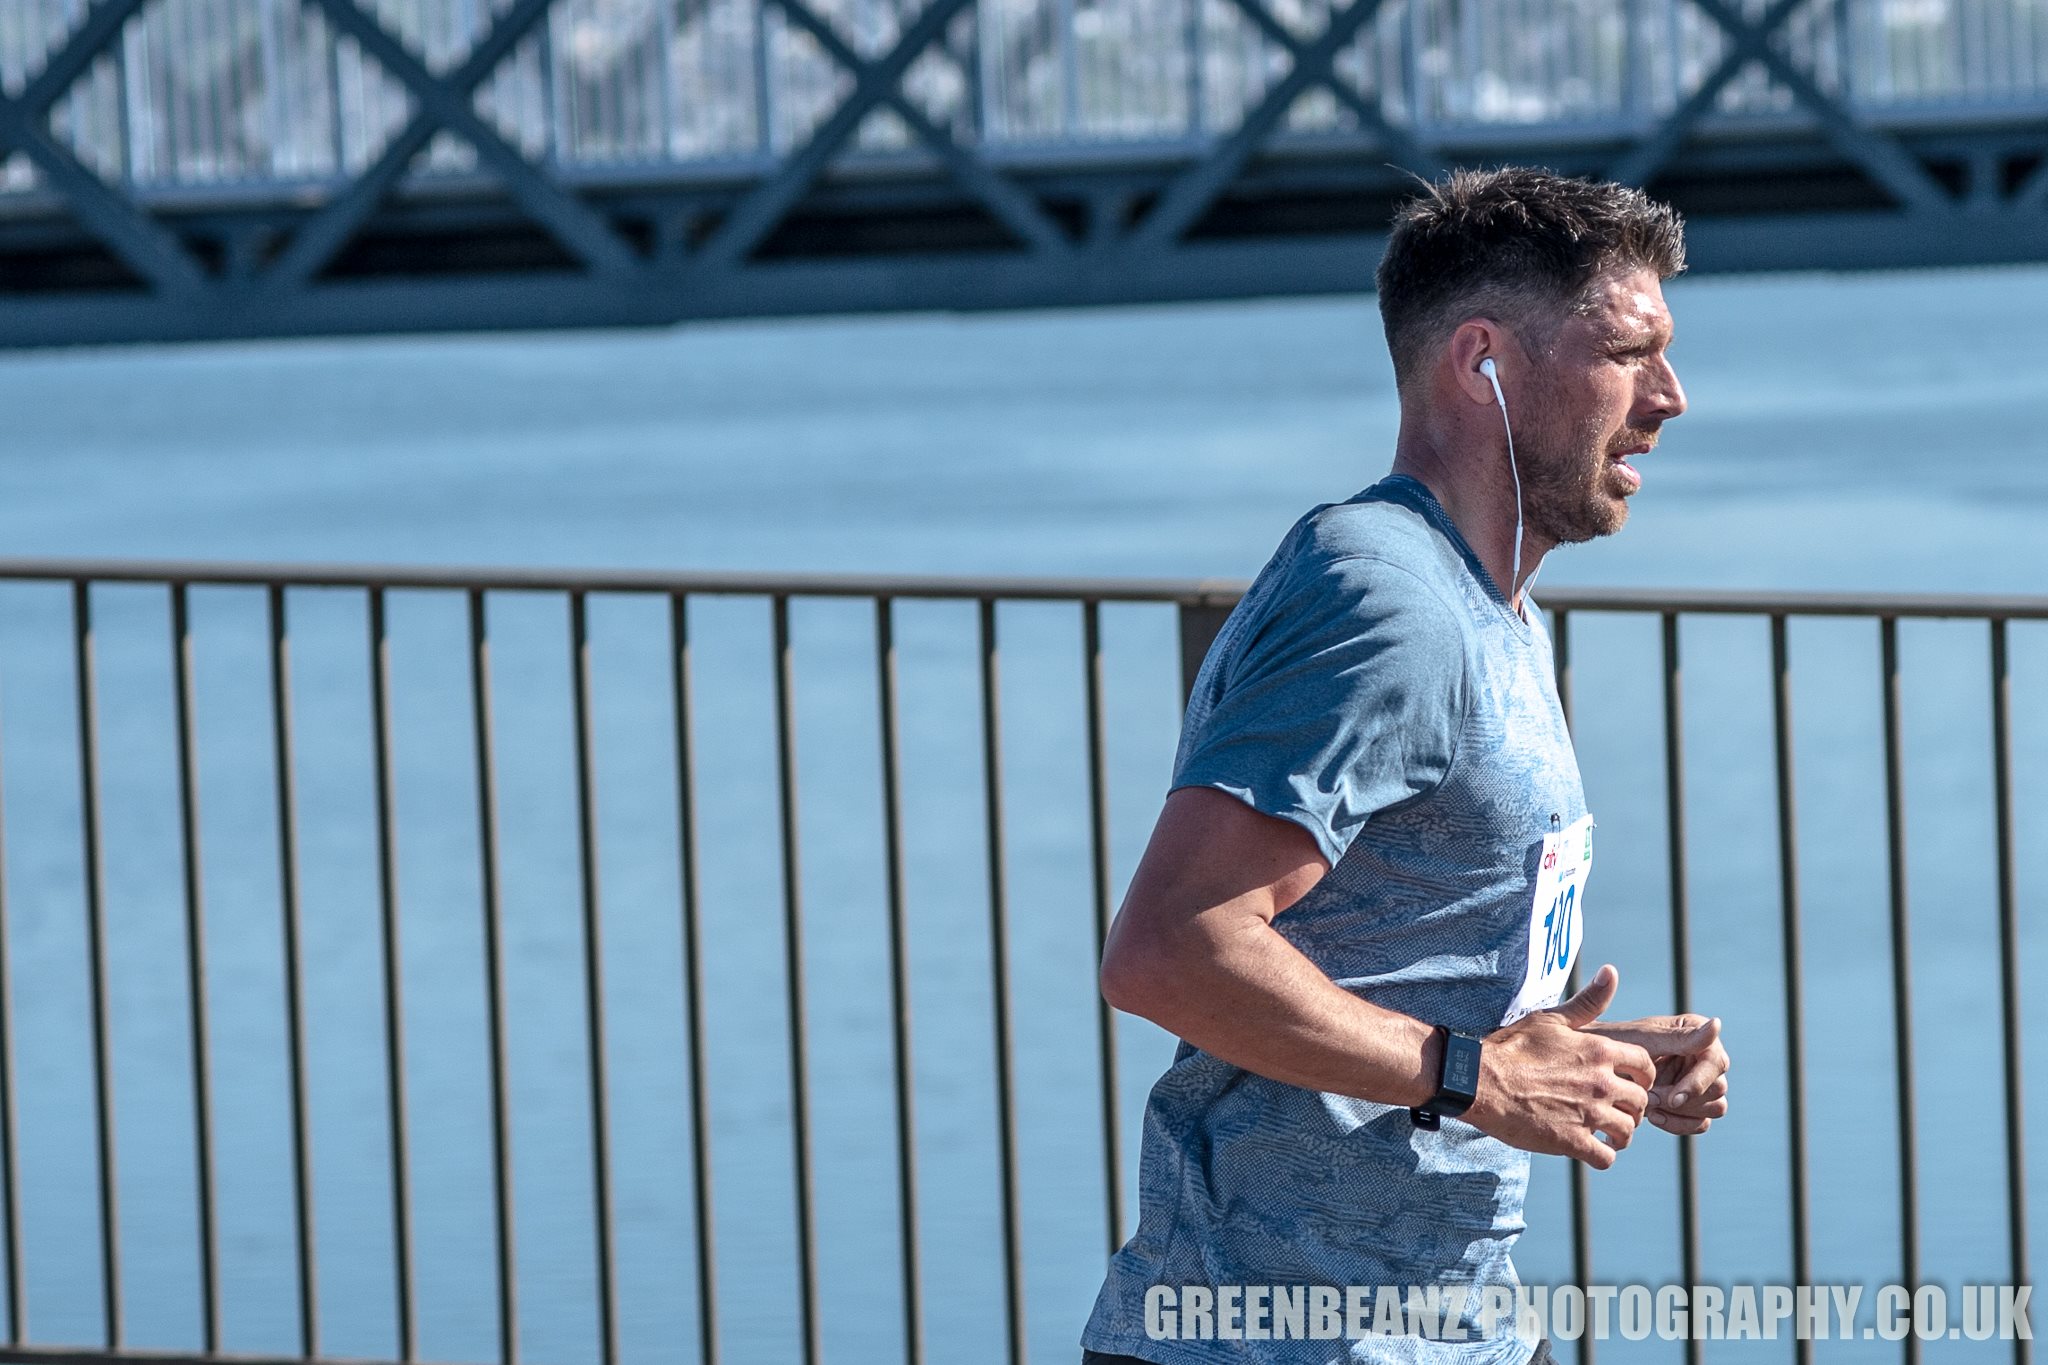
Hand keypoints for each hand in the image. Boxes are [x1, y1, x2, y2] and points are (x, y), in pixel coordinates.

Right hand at [1462, 964, 1653, 1169]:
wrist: (1480, 1081)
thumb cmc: (1512, 1047)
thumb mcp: (1551, 1018)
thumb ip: (1587, 1001)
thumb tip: (1611, 972)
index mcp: (1599, 1051)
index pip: (1645, 1066)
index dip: (1642, 1077)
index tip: (1631, 1083)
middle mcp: (1601, 1083)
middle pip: (1641, 1102)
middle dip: (1633, 1108)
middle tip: (1618, 1111)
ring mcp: (1589, 1114)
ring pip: (1627, 1131)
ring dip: (1621, 1134)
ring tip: (1608, 1135)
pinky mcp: (1573, 1141)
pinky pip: (1606, 1157)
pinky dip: (1603, 1155)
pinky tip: (1592, 1150)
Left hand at [1583, 1011, 1728, 1135]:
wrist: (1592, 1065)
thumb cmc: (1614, 1044)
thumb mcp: (1644, 1040)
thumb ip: (1681, 1038)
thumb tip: (1718, 1024)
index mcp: (1698, 1033)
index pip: (1716, 1064)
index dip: (1697, 1083)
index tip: (1671, 1098)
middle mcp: (1704, 1056)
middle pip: (1718, 1089)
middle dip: (1684, 1100)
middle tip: (1650, 1100)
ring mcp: (1700, 1080)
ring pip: (1714, 1108)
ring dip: (1682, 1113)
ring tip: (1650, 1107)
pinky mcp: (1691, 1102)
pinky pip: (1701, 1122)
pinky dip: (1679, 1124)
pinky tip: (1654, 1116)